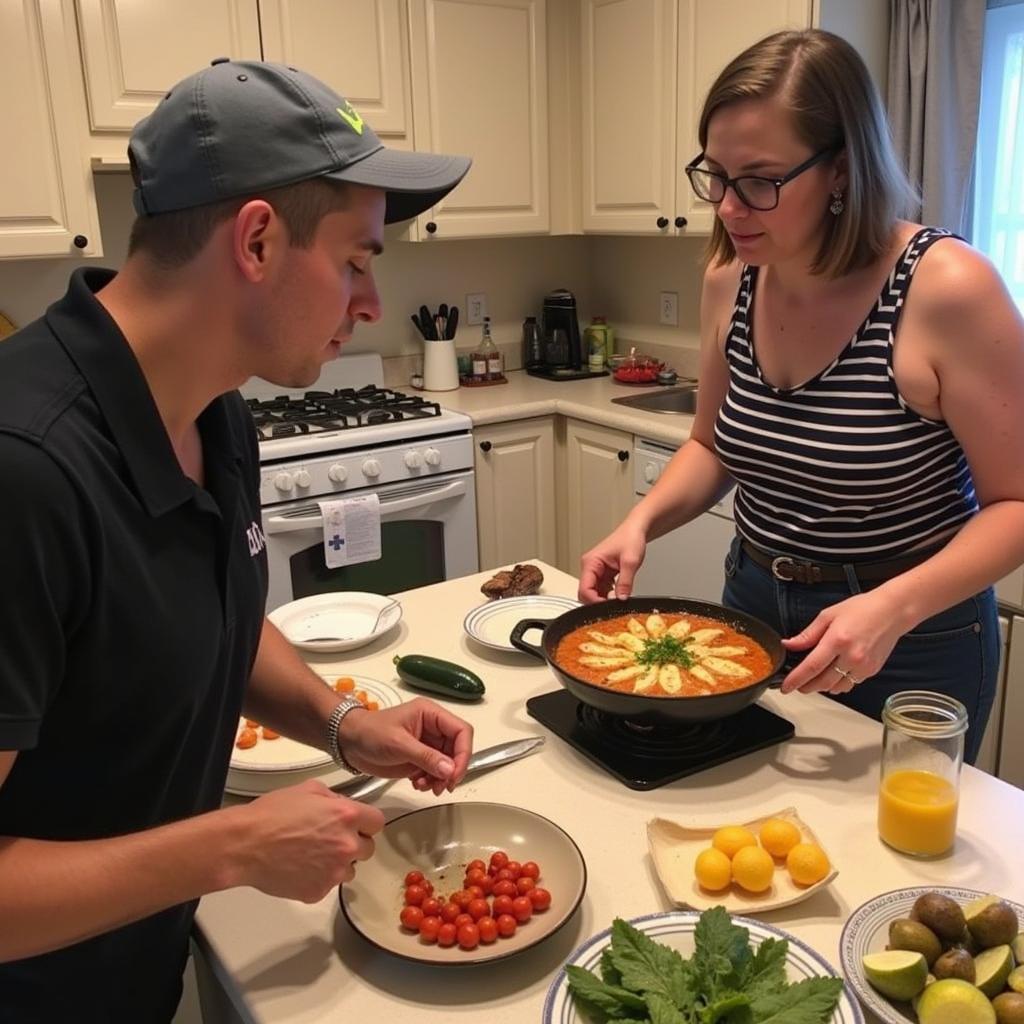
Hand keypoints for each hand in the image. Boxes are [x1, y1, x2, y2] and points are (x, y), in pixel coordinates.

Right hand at [236, 780, 385, 901]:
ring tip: (312, 854)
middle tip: (330, 838)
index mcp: (347, 816)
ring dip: (338, 863)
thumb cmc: (272, 815)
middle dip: (353, 842)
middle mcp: (346, 845)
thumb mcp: (308, 790)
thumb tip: (343, 806)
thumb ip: (334, 798)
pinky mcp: (319, 891)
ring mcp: (334, 872)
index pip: (377, 822)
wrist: (245, 845)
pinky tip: (300, 867)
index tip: (358, 824)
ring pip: (350, 869)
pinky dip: (318, 878)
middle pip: (368, 848)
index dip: (366, 822)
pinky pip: (328, 885)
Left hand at [337, 697, 472, 795]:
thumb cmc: (371, 733)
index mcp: (431, 714)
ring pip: (448, 763)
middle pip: (457, 749)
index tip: (455, 774)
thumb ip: (426, 757)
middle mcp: (433, 728)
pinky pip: (435, 772)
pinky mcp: (419, 758)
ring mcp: (427, 744)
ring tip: (426, 787)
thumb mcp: (398, 744)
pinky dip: (431, 781)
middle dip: (452, 770)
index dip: (463, 753)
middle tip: (443, 786)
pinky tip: (417, 784)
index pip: (461, 731)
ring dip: (441, 778)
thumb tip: (450, 770)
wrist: (349, 743)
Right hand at [578, 521, 646, 602]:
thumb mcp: (630, 561)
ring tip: (618, 600)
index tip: (607, 608)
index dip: (594, 601)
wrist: (636, 530)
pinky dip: (609, 595)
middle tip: (613, 607)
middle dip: (598, 602)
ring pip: (594, 593)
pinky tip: (619, 595)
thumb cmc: (630, 538)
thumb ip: (625, 582)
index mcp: (591, 562)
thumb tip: (620, 599)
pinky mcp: (603, 575)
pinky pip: (602, 590)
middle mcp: (590, 567)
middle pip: (586, 593)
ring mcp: (596, 571)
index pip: (585, 589)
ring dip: (604, 599)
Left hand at [779, 590, 907, 694]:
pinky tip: (833, 677)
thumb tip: (789, 644)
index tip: (786, 687)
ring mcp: (863, 666)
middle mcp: (851, 656)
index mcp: (837, 640)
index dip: (796, 680)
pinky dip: (838, 684)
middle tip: (797, 686)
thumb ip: (808, 634)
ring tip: (813, 681)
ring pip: (836, 687)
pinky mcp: (872, 671)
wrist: (892, 612)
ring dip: (822, 687)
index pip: (812, 666)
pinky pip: (850, 684)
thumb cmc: (862, 609)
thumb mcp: (828, 615)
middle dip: (806, 687)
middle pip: (823, 682)